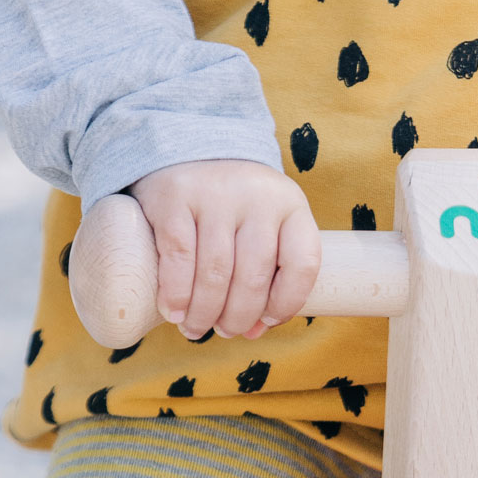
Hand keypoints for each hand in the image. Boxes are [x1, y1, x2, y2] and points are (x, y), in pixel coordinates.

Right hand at [128, 161, 320, 341]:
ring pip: (215, 273)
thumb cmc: (232, 204)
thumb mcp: (264, 223)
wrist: (186, 145)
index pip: (303, 264)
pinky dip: (176, 294)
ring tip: (195, 329)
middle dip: (238, 317)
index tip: (266, 321)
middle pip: (254, 277)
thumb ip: (268, 271)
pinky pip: (179, 257)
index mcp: (291, 205)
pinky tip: (173, 311)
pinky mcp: (175, 197)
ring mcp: (216, 194)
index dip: (287, 303)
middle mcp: (258, 197)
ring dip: (205, 313)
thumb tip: (257, 330)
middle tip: (224, 331)